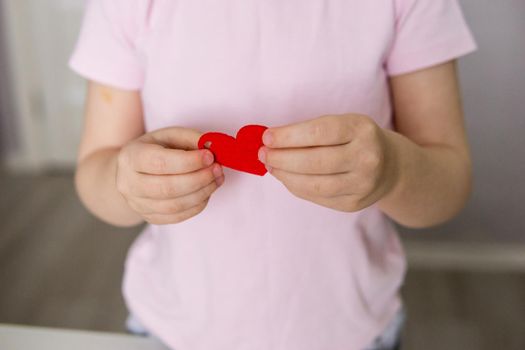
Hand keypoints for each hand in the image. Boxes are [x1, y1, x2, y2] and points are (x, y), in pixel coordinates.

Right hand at [116, 127, 224, 224]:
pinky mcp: (150, 217)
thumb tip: (213, 147)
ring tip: (217, 179)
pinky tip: (207, 192)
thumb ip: (191, 138)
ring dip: (203, 193)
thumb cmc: (155, 149)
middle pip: (169, 188)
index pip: (161, 163)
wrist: (133, 172)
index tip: (210, 156)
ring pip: (175, 206)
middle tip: (218, 169)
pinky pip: (178, 216)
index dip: (189, 162)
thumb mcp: (169, 135)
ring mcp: (138, 204)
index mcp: (131, 157)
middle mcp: (129, 184)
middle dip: (200, 179)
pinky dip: (198, 205)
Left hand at [258, 114, 398, 211]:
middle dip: (282, 158)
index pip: (319, 132)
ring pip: (314, 184)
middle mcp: (367, 157)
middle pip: (314, 161)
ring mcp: (362, 184)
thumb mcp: (342, 124)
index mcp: (361, 129)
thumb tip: (270, 141)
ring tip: (271, 165)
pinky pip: (317, 197)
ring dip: (285, 175)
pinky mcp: (354, 203)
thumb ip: (310, 131)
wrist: (390, 166)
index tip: (266, 137)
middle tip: (263, 154)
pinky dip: (296, 186)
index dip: (289, 136)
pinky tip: (286, 177)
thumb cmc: (355, 140)